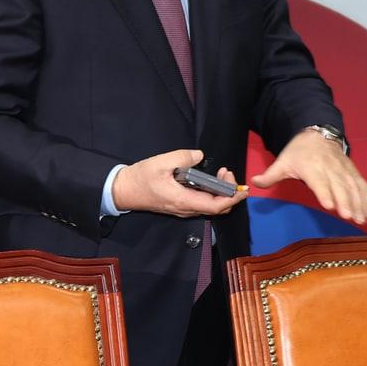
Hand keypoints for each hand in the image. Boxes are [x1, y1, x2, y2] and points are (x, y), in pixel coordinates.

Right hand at [112, 148, 245, 217]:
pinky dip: (212, 193)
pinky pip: (202, 203)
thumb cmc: (141, 177)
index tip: (242, 188)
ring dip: (220, 192)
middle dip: (229, 192)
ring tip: (222, 173)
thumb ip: (183, 157)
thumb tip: (199, 156)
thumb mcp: (161, 162)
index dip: (232, 198)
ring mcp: (182, 209)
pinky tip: (210, 179)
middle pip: (216, 208)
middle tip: (227, 172)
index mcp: (182, 200)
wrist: (123, 190)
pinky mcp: (180, 205)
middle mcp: (185, 209)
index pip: (215, 206)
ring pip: (210, 206)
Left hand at [249, 130, 366, 223]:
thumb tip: (253, 183)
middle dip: (346, 201)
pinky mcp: (352, 171)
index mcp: (312, 167)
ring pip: (353, 186)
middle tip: (349, 217)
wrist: (318, 132)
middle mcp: (330, 168)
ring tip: (362, 219)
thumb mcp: (283, 161)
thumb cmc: (299, 151)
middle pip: (340, 185)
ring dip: (359, 202)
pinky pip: (362, 185)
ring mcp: (343, 169)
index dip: (325, 193)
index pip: (319, 181)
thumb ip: (270, 175)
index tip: (330, 206)